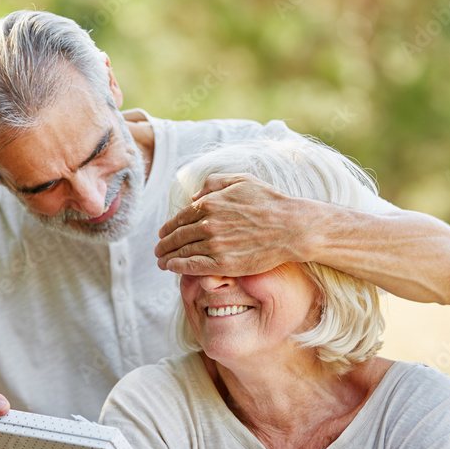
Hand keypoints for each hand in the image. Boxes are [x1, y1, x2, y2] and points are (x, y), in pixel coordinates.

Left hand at [155, 173, 309, 276]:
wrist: (291, 227)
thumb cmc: (269, 201)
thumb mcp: (241, 180)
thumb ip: (213, 184)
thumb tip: (193, 197)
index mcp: (210, 203)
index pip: (181, 218)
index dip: (169, 227)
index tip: (163, 234)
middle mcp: (208, 224)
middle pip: (177, 236)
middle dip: (164, 244)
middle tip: (157, 250)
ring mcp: (215, 245)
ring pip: (182, 252)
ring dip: (168, 257)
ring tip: (162, 261)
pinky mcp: (224, 264)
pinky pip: (193, 266)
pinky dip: (178, 267)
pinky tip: (172, 268)